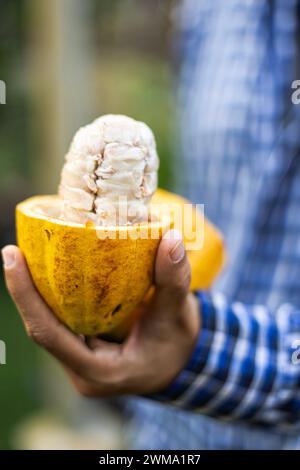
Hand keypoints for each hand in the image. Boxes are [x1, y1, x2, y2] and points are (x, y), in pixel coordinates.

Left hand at [2, 230, 199, 396]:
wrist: (181, 364)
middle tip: (15, 250)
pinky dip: (55, 297)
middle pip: (42, 327)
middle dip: (25, 289)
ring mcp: (79, 361)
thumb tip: (171, 238)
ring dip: (36, 292)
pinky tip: (53, 271)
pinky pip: (60, 322)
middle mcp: (81, 370)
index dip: (25, 296)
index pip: (49, 335)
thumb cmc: (178, 345)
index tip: (11, 257)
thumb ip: (174, 280)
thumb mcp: (178, 315)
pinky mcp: (82, 349)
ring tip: (29, 254)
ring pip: (49, 325)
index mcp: (99, 372)